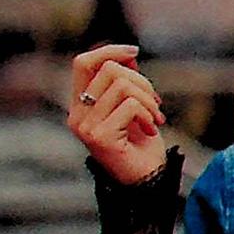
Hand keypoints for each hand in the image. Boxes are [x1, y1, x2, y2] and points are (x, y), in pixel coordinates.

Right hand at [67, 44, 167, 185]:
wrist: (148, 182)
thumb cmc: (142, 146)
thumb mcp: (134, 107)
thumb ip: (126, 83)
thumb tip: (128, 55)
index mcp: (80, 106)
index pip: (82, 63)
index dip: (108, 51)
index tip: (134, 52)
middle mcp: (77, 116)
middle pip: (109, 70)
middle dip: (141, 81)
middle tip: (156, 104)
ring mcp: (86, 127)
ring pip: (122, 86)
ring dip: (148, 100)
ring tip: (156, 117)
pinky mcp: (100, 137)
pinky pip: (130, 106)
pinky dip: (148, 114)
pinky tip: (152, 129)